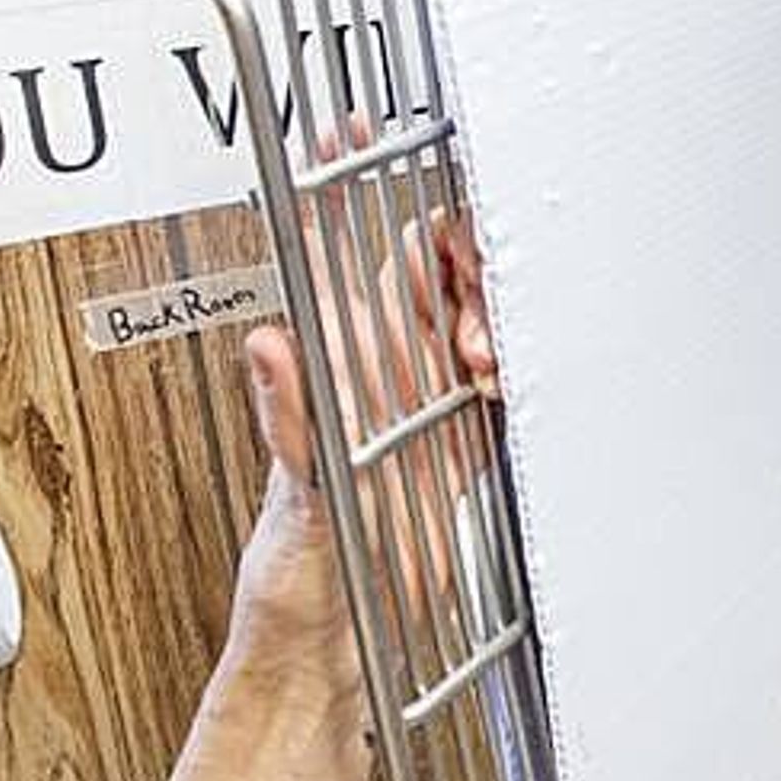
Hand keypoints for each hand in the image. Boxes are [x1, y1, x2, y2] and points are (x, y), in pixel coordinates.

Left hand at [232, 207, 496, 652]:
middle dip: (457, 264)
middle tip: (461, 312)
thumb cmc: (301, 579)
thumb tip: (269, 344)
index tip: (351, 132)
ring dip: (486, 323)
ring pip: (469, 313)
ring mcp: (422, 403)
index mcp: (330, 368)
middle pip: (424, 266)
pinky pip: (499, 376)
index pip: (333, 253)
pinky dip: (511, 371)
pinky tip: (500, 391)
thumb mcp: (296, 500)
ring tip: (478, 370)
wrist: (343, 648)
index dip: (342, 185)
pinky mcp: (460, 442)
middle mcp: (376, 373)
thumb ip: (292, 420)